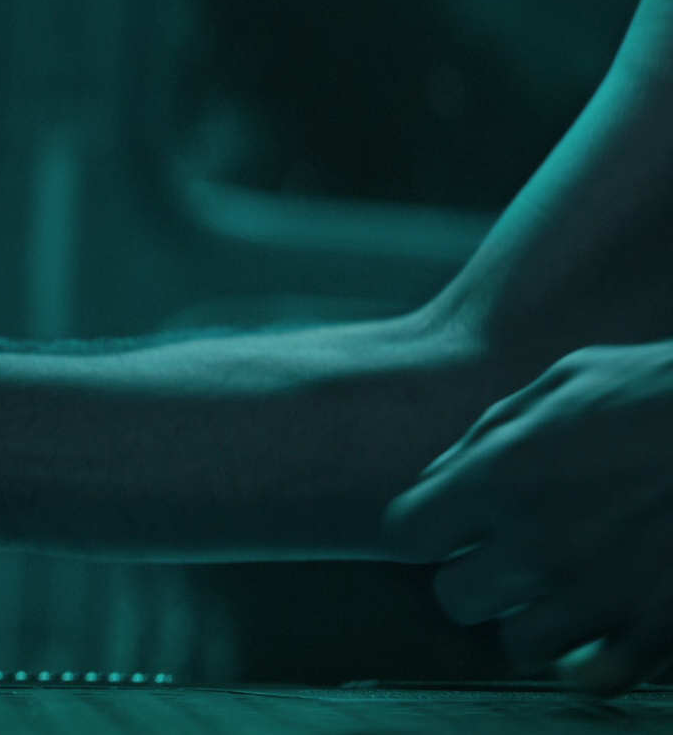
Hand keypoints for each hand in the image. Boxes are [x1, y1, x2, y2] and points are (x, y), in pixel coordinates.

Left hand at [384, 340, 672, 694]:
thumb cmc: (666, 390)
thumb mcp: (571, 378)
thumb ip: (494, 429)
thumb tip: (443, 476)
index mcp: (505, 474)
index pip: (408, 534)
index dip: (428, 530)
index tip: (453, 525)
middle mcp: (540, 541)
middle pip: (455, 597)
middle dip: (476, 576)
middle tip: (508, 556)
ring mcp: (600, 591)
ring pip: (518, 643)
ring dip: (533, 618)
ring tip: (564, 586)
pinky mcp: (658, 627)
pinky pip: (594, 677)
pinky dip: (593, 660)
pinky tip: (605, 626)